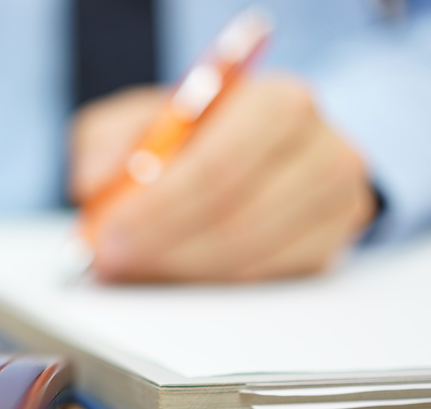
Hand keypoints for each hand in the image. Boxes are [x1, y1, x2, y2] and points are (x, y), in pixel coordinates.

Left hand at [69, 77, 375, 281]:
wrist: (241, 153)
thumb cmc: (186, 136)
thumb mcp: (134, 120)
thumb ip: (105, 143)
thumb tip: (93, 183)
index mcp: (280, 101)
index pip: (221, 163)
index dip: (160, 206)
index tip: (110, 234)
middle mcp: (324, 149)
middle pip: (238, 216)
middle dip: (163, 245)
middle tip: (111, 261)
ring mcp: (337, 205)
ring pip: (249, 257)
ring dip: (180, 270)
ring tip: (132, 267)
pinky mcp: (329, 249)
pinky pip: (265, 282)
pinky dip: (210, 285)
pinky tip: (173, 275)